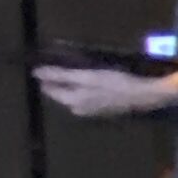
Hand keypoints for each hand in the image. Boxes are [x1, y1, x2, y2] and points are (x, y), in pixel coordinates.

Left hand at [35, 64, 170, 118]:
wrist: (142, 96)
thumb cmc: (113, 83)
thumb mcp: (86, 76)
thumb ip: (61, 75)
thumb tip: (35, 73)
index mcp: (72, 101)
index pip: (50, 90)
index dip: (45, 78)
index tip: (41, 65)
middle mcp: (78, 109)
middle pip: (61, 95)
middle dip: (57, 82)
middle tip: (56, 66)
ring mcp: (91, 112)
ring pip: (73, 97)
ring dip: (71, 86)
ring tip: (71, 72)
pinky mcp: (102, 110)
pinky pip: (85, 99)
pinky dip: (83, 90)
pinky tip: (89, 82)